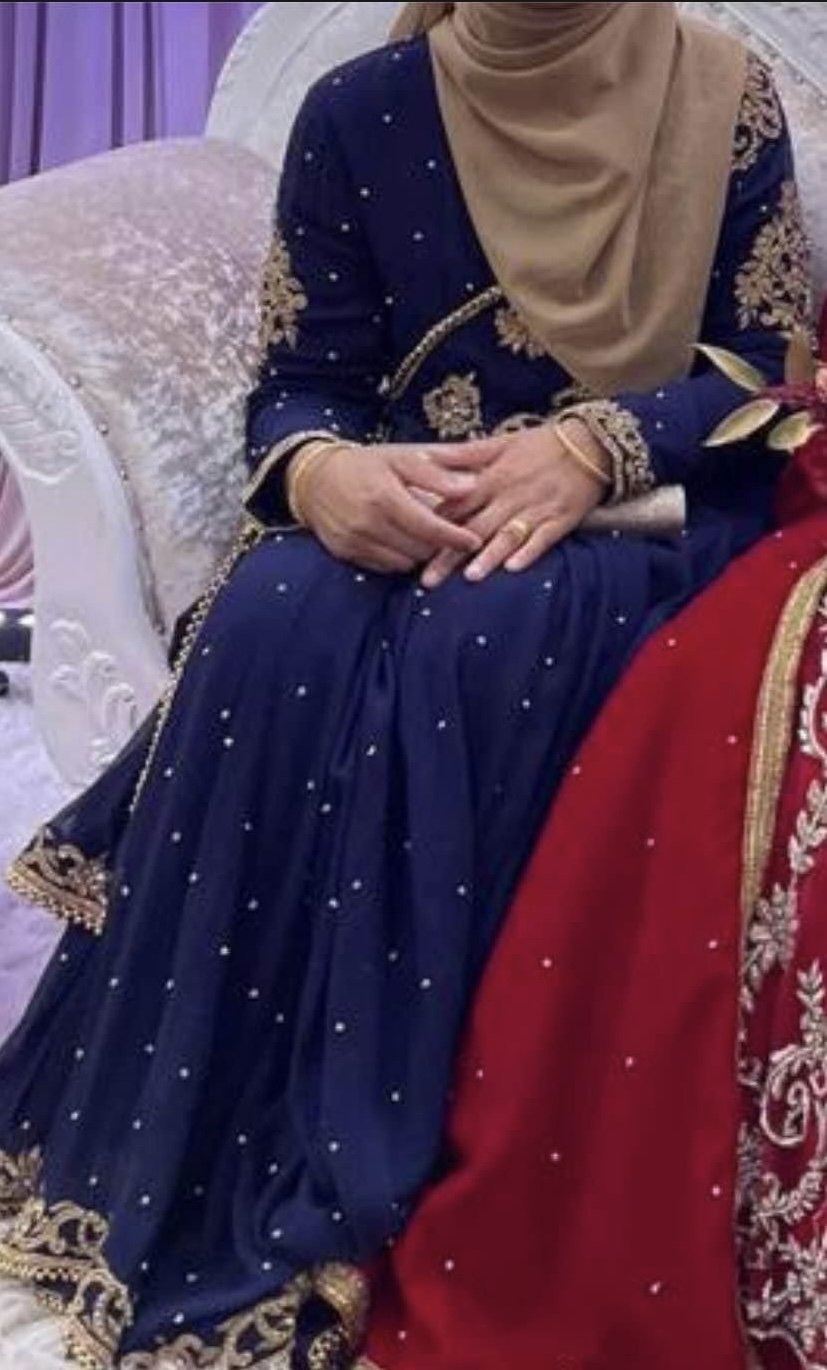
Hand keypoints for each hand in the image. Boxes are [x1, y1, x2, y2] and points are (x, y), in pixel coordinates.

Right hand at [294, 440, 497, 573]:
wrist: (315, 478)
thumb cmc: (369, 464)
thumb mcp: (404, 455)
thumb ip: (443, 466)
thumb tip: (479, 477)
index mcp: (384, 494)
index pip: (428, 525)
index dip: (454, 536)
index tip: (475, 540)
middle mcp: (367, 521)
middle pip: (419, 548)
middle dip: (440, 545)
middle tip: (456, 537)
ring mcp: (355, 540)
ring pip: (405, 562)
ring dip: (421, 553)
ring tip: (430, 538)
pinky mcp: (347, 553)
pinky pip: (386, 567)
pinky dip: (401, 558)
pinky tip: (406, 542)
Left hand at [420, 421, 608, 587]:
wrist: (590, 444)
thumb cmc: (541, 445)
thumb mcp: (500, 443)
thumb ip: (464, 455)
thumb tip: (425, 457)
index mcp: (492, 478)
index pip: (456, 506)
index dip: (433, 527)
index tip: (412, 547)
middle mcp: (510, 495)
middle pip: (475, 528)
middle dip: (450, 555)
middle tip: (428, 580)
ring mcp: (536, 509)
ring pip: (507, 535)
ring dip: (489, 556)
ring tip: (470, 577)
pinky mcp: (560, 520)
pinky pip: (543, 539)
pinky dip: (529, 552)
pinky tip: (514, 568)